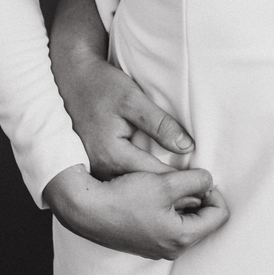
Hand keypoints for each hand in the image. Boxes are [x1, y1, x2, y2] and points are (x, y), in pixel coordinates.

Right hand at [43, 164, 228, 261]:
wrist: (87, 209)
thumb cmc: (125, 197)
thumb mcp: (165, 183)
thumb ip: (195, 180)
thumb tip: (209, 181)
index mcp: (181, 238)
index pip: (218, 215)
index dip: (214, 191)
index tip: (198, 176)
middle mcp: (172, 249)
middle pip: (203, 220)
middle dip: (199, 197)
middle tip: (184, 178)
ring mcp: (158, 248)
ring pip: (186, 221)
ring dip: (183, 201)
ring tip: (168, 184)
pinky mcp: (146, 242)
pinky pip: (170, 225)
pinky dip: (169, 208)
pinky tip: (155, 193)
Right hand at [54, 45, 195, 179]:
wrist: (70, 79)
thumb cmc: (101, 85)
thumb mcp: (133, 99)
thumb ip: (160, 124)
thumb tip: (186, 147)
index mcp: (112, 155)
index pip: (155, 176)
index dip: (181, 181)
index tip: (203, 186)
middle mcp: (101, 170)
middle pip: (143, 188)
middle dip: (170, 191)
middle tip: (199, 195)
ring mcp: (95, 171)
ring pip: (132, 189)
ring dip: (155, 191)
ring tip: (183, 192)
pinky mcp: (93, 168)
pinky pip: (121, 182)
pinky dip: (140, 184)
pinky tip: (156, 184)